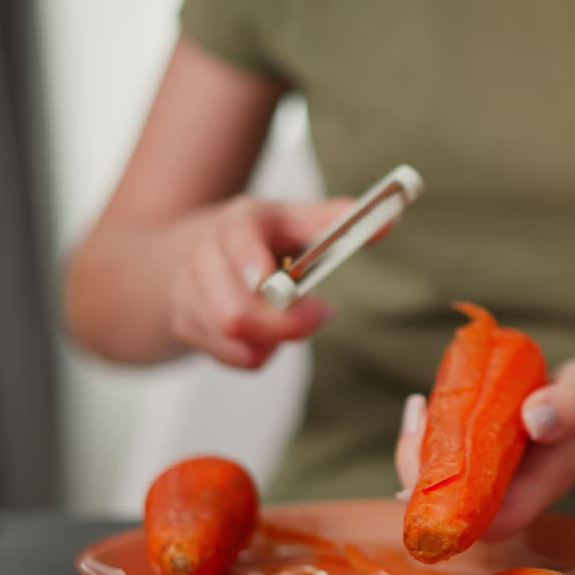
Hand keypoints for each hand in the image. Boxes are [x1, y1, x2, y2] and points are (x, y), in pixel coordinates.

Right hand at [168, 194, 352, 368]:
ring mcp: (187, 296)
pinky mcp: (187, 327)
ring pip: (236, 341)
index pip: (235, 240)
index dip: (250, 262)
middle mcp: (202, 259)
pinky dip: (262, 350)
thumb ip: (338, 219)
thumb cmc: (257, 236)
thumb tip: (389, 221)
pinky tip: (267, 329)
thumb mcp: (293, 217)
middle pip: (235, 312)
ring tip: (291, 314)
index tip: (270, 278)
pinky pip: (236, 357)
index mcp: (234, 224)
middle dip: (285, 324)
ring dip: (276, 337)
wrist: (185, 249)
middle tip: (323, 311)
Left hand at [394, 358, 574, 539]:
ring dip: (419, 444)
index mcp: (523, 499)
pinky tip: (427, 403)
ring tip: (419, 405)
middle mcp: (499, 496)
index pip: (466, 521)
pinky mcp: (481, 458)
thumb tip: (536, 418)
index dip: (434, 498)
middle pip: (441, 502)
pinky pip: (445, 455)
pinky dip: (432, 432)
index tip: (425, 454)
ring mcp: (488, 479)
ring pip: (437, 478)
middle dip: (416, 461)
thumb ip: (568, 410)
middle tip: (418, 409)